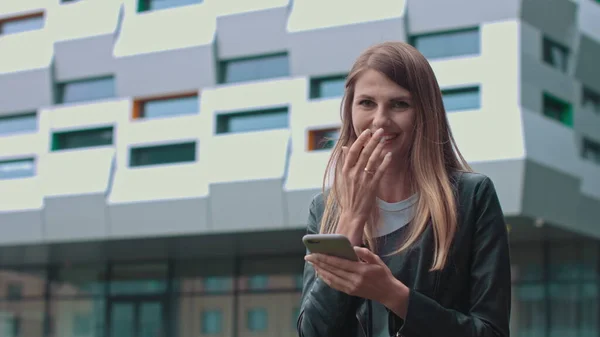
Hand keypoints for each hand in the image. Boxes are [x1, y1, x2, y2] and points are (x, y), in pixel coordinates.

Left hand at [305, 247, 407, 313]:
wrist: (388, 293)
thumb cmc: (383, 274)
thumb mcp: (377, 260)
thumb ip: (365, 253)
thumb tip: (352, 247)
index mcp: (361, 270)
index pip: (338, 263)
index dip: (325, 258)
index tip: (315, 253)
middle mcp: (354, 280)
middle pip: (332, 270)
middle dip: (319, 263)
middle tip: (308, 257)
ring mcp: (351, 287)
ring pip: (331, 278)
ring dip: (320, 271)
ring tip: (312, 264)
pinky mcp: (350, 292)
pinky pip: (335, 285)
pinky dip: (326, 279)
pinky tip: (321, 273)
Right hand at [337, 128, 392, 244]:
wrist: (352, 213)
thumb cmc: (349, 195)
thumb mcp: (344, 177)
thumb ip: (346, 162)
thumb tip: (346, 148)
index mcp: (345, 170)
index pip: (352, 151)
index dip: (360, 140)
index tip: (366, 131)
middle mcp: (353, 174)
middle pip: (364, 153)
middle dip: (372, 140)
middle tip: (379, 130)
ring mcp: (363, 180)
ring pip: (372, 160)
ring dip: (379, 148)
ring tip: (385, 140)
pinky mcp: (372, 186)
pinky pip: (379, 171)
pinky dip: (384, 162)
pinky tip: (389, 154)